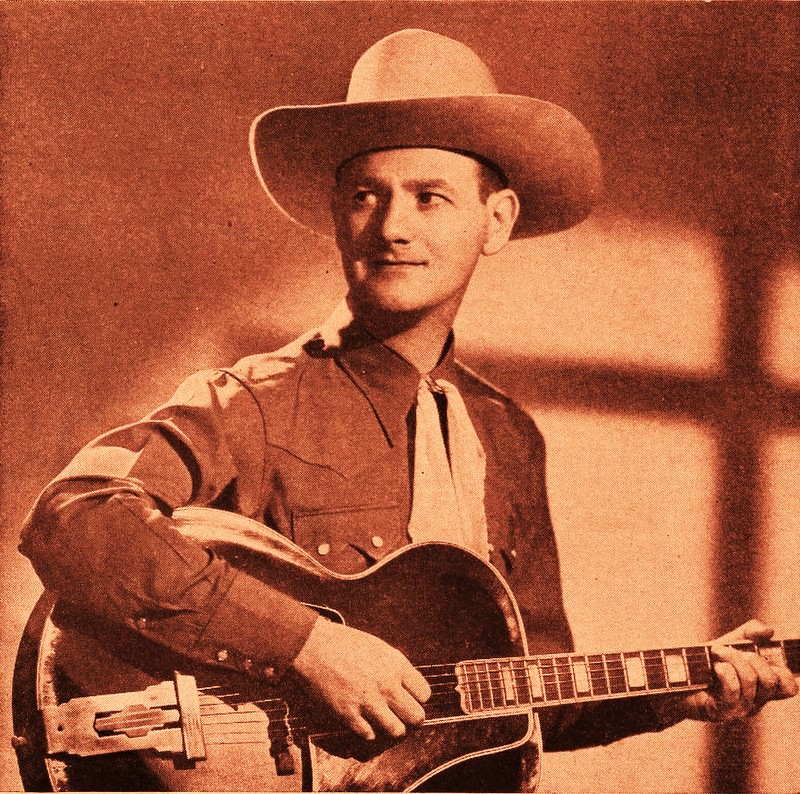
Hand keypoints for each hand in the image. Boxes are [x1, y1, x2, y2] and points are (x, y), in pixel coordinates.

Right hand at [291, 616, 430, 740]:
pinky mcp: (349, 715)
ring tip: (384, 720)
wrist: (313, 647)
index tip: (410, 698)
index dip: (418, 698)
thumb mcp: (379, 647)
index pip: (424, 694)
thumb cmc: (344, 644)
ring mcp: (368, 702)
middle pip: (417, 717)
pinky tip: (362, 719)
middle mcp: (386, 685)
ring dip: (392, 728)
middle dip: (411, 717)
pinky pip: (370, 736)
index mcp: (396, 665)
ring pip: (397, 731)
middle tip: (402, 715)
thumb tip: (408, 687)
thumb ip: (396, 668)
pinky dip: (368, 730)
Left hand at [676, 620, 797, 722]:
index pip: (789, 688)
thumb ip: (750, 633)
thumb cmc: (704, 661)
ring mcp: (739, 709)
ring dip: (732, 657)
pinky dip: (724, 671)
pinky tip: (714, 667)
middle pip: (771, 680)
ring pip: (751, 679)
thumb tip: (770, 630)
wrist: (674, 675)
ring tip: (716, 652)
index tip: (764, 654)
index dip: (784, 671)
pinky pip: (733, 689)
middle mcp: (754, 701)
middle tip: (730, 650)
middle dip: (751, 657)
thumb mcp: (729, 642)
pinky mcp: (721, 711)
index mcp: (761, 688)